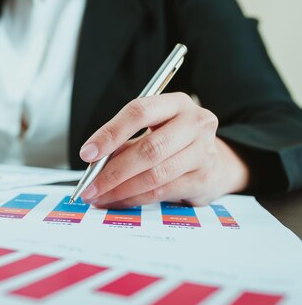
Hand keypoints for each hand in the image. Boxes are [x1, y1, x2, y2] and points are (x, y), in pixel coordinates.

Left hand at [79, 93, 248, 207]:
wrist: (216, 162)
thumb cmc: (173, 142)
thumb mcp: (151, 130)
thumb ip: (124, 142)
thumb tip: (93, 163)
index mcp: (176, 103)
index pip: (139, 112)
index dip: (110, 133)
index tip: (88, 153)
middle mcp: (195, 124)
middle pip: (148, 148)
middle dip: (112, 171)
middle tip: (88, 185)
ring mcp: (204, 152)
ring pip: (155, 174)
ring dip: (120, 189)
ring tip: (98, 196)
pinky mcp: (204, 180)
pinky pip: (162, 192)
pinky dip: (134, 199)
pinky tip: (117, 201)